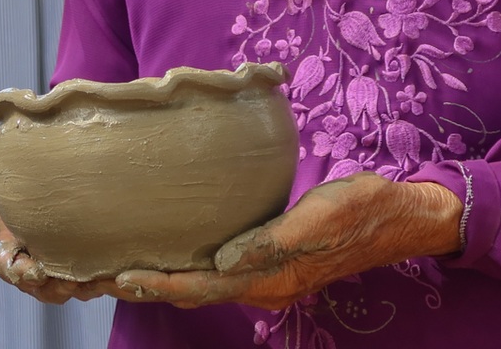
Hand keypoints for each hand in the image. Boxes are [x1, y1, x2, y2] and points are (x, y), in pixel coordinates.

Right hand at [0, 125, 124, 304]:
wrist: (40, 164)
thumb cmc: (4, 164)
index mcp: (0, 245)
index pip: (7, 265)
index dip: (20, 272)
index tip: (35, 272)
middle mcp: (30, 261)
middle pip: (43, 286)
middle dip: (56, 287)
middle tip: (72, 284)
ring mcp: (60, 263)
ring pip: (74, 285)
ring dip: (88, 285)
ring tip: (104, 280)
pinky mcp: (87, 259)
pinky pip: (100, 275)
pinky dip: (112, 275)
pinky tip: (130, 268)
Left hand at [110, 173, 463, 309]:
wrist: (398, 216)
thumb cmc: (357, 210)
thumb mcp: (317, 218)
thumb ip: (271, 242)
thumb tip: (224, 261)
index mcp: (270, 278)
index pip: (203, 287)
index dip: (161, 284)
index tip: (122, 277)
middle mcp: (262, 284)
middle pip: (195, 291)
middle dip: (151, 286)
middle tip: (102, 275)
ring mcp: (267, 276)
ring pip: (204, 283)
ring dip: (165, 279)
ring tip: (123, 267)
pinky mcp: (271, 260)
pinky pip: (219, 270)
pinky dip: (189, 266)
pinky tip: (172, 250)